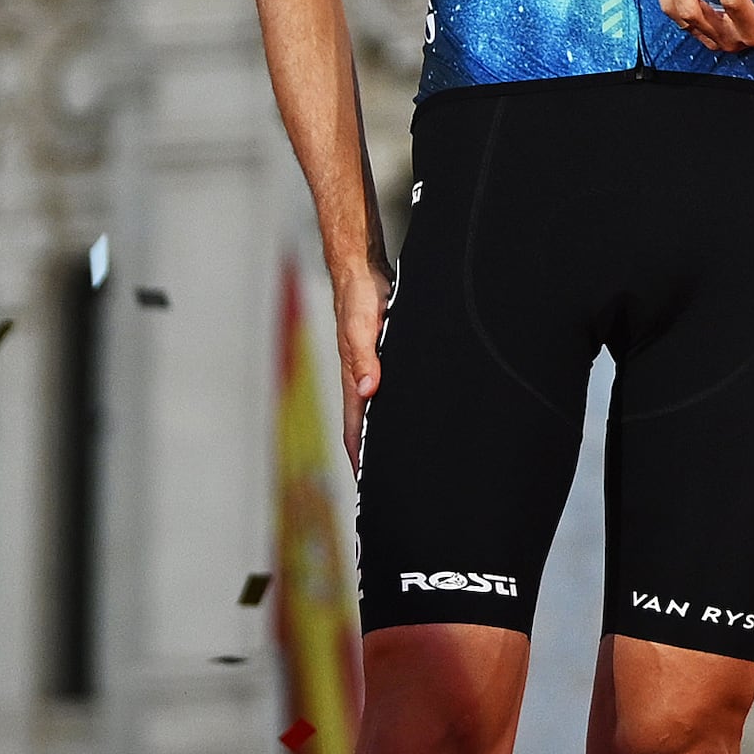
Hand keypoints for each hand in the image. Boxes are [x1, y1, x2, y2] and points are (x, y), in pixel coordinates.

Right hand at [328, 252, 388, 468]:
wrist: (362, 271)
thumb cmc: (361, 297)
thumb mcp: (365, 328)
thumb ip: (365, 359)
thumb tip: (368, 391)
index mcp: (352, 377)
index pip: (353, 426)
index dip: (359, 454)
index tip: (366, 482)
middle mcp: (358, 377)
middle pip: (360, 424)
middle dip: (367, 454)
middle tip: (380, 482)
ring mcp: (367, 368)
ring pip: (371, 409)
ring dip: (377, 433)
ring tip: (391, 457)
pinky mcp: (378, 356)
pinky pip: (380, 391)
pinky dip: (386, 409)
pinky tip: (400, 414)